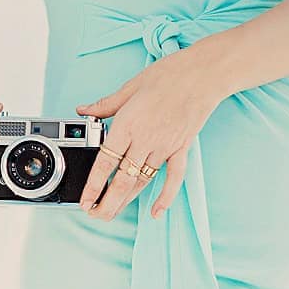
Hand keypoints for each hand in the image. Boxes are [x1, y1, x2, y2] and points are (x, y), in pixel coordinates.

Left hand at [75, 48, 226, 220]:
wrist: (205, 73)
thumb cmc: (169, 74)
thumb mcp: (130, 86)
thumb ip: (105, 105)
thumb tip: (83, 110)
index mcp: (127, 125)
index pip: (105, 163)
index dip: (93, 186)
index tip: (85, 201)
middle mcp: (144, 140)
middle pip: (122, 180)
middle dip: (107, 202)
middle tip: (95, 215)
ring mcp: (165, 147)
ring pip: (142, 181)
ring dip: (126, 201)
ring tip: (112, 213)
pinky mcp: (181, 149)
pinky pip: (173, 178)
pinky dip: (165, 196)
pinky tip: (156, 211)